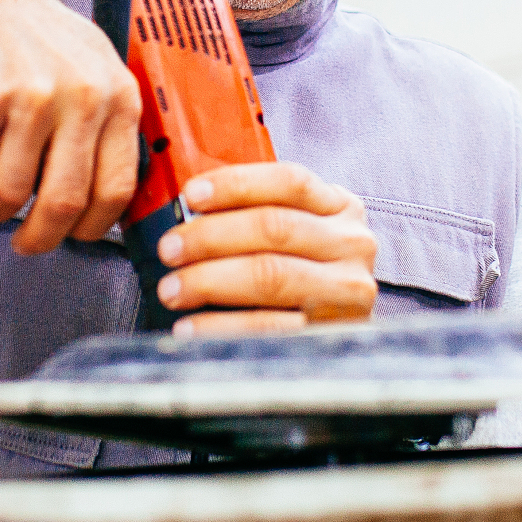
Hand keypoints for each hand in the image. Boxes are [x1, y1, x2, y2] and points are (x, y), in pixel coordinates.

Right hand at [0, 0, 142, 252]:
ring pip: (9, 196)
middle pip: (65, 203)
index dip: (94, 226)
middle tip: (26, 240)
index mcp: (116, 91)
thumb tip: (110, 198)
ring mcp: (28, 99)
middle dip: (41, 236)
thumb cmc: (24, 32)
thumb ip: (107, 120)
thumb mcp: (90, 63)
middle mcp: (79, 95)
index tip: (75, 233)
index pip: (119, 187)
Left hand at [154, 162, 377, 335]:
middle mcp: (351, 243)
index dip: (237, 184)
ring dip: (209, 280)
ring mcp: (347, 289)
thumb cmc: (304, 275)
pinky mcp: (333, 332)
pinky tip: (192, 326)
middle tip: (170, 249)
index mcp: (340, 207)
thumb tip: (184, 210)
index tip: (191, 194)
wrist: (345, 340)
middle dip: (210, 236)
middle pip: (274, 227)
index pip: (290, 181)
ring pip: (270, 274)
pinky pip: (269, 326)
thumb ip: (257, 214)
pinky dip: (222, 326)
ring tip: (173, 288)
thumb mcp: (298, 233)